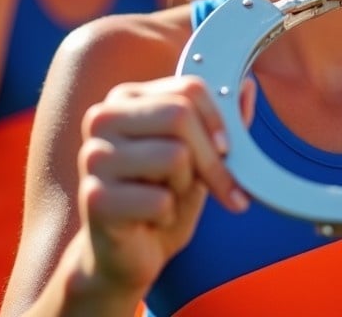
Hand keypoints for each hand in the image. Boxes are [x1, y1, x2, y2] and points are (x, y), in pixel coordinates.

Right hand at [75, 74, 255, 293]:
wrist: (126, 254)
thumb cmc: (160, 197)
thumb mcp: (197, 155)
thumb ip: (220, 122)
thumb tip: (246, 86)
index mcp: (126, 98)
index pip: (188, 88)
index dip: (218, 121)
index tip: (229, 150)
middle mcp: (103, 119)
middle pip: (180, 116)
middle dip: (210, 157)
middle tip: (220, 186)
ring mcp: (94, 157)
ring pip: (174, 156)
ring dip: (185, 186)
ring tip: (167, 198)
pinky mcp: (95, 198)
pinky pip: (160, 200)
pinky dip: (168, 216)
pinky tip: (150, 220)